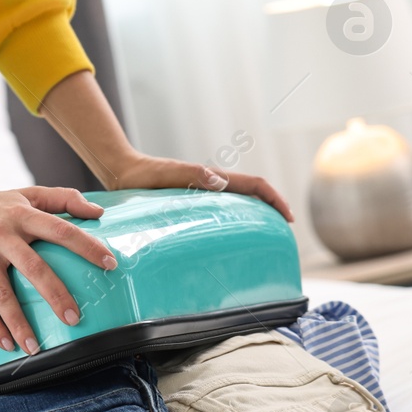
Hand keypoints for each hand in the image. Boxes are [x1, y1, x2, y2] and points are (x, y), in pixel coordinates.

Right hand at [0, 185, 117, 354]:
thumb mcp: (25, 194)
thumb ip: (62, 199)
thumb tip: (98, 213)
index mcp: (21, 214)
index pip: (60, 229)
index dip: (87, 246)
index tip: (110, 264)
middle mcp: (0, 232)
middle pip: (33, 267)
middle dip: (55, 295)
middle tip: (74, 318)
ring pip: (2, 293)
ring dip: (19, 323)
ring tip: (35, 348)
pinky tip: (5, 343)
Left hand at [107, 152, 293, 222]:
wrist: (123, 172)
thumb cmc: (145, 175)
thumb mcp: (169, 174)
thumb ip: (193, 175)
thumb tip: (219, 180)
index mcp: (213, 177)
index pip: (255, 184)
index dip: (276, 199)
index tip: (288, 217)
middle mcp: (212, 184)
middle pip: (252, 194)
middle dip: (272, 209)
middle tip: (281, 233)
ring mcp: (203, 192)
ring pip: (238, 203)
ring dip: (255, 215)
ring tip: (261, 238)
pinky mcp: (191, 201)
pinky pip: (220, 210)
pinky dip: (233, 220)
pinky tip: (228, 239)